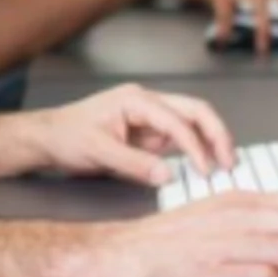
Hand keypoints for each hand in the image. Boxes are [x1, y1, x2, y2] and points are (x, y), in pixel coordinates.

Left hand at [24, 83, 236, 185]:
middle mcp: (146, 103)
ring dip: (210, 141)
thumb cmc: (66, 137)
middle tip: (230, 162)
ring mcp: (149, 117)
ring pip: (192, 122)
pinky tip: (203, 167)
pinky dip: (195, 150)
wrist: (47, 138)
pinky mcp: (148, 133)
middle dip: (217, 134)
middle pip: (195, 110)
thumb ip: (133, 163)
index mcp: (135, 100)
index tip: (205, 171)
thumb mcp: (97, 152)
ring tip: (223, 166)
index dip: (195, 146)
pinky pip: (179, 138)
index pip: (177, 121)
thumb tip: (168, 176)